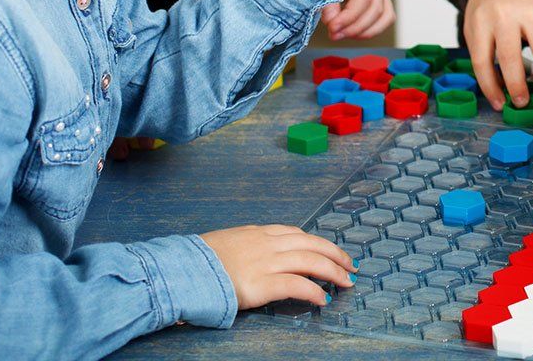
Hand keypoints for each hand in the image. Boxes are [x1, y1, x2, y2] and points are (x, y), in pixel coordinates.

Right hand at [201, 224, 355, 309]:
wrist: (182, 269)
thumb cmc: (198, 260)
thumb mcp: (226, 243)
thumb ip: (245, 247)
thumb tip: (252, 259)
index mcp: (257, 233)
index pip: (296, 234)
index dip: (316, 243)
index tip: (328, 251)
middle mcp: (266, 244)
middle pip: (311, 244)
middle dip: (335, 254)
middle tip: (350, 265)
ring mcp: (266, 263)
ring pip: (311, 261)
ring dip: (333, 272)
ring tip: (346, 282)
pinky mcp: (262, 284)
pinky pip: (297, 286)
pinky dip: (314, 291)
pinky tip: (324, 299)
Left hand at [322, 0, 394, 39]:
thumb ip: (326, 2)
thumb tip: (333, 22)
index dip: (349, 17)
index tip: (332, 28)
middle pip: (375, 7)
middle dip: (354, 26)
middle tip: (334, 34)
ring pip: (384, 13)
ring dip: (364, 30)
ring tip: (344, 34)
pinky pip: (386, 15)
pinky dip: (373, 28)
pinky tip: (356, 33)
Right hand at [464, 0, 532, 109]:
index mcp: (531, 12)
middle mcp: (505, 16)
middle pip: (510, 58)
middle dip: (517, 85)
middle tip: (525, 103)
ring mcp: (483, 22)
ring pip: (484, 61)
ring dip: (492, 88)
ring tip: (502, 104)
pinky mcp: (469, 28)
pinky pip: (474, 58)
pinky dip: (483, 78)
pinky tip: (492, 90)